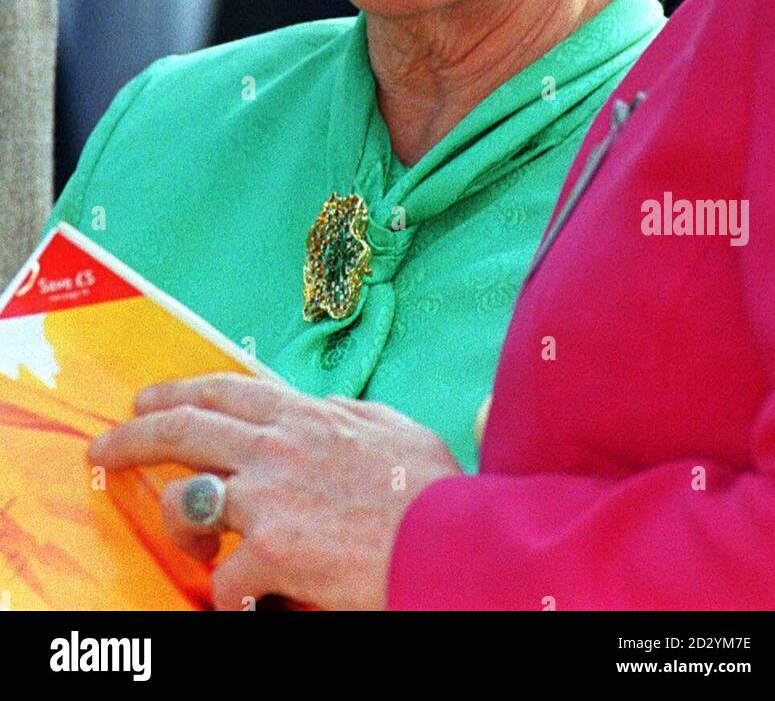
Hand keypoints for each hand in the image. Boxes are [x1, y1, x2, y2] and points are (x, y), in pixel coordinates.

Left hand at [89, 370, 462, 610]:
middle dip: (133, 437)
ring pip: (184, 503)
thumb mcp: (392, 427)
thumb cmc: (431, 490)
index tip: (148, 401)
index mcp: (304, 415)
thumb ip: (348, 414)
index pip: (222, 392)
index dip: (176, 393)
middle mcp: (275, 446)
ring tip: (189, 545)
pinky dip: (228, 597)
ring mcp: (267, 497)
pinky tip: (241, 602)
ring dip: (176, 525)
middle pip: (181, 431)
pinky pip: (222, 579)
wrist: (449, 542)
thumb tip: (325, 408)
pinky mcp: (268, 551)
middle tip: (105, 448)